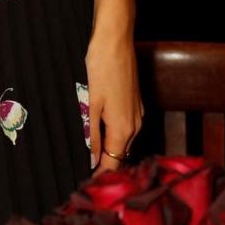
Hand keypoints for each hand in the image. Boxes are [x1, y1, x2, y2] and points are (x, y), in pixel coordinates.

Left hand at [87, 0, 142, 170]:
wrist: (116, 37)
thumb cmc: (101, 66)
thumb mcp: (92, 102)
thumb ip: (94, 132)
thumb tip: (94, 158)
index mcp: (123, 128)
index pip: (114, 163)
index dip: (102, 176)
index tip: (89, 187)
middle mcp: (135, 124)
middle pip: (122, 155)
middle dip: (107, 166)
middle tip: (87, 174)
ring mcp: (138, 112)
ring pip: (125, 141)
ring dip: (112, 151)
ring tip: (93, 159)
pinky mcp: (136, 102)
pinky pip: (127, 128)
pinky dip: (116, 136)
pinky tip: (102, 134)